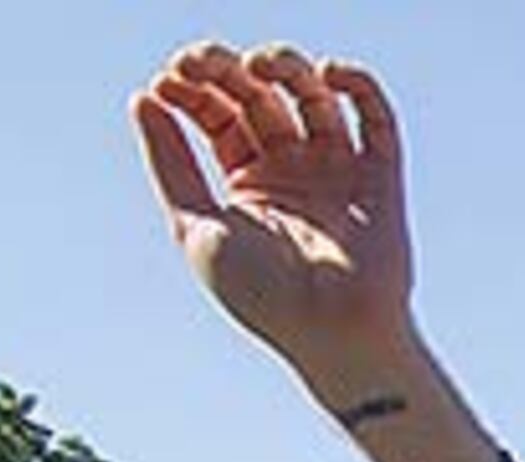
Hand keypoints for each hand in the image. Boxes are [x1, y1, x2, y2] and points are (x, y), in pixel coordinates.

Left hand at [136, 44, 416, 398]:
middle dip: (228, 69)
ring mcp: (338, 169)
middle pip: (259, 95)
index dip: (194, 88)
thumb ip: (169, 164)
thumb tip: (143, 98)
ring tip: (260, 64)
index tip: (170, 81)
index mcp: (248, 183)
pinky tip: (326, 73)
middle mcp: (293, 169)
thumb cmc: (262, 297)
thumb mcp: (195, 227)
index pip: (218, 114)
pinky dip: (356, 84)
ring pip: (312, 94)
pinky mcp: (380, 175)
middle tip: (202, 62)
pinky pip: (375, 116)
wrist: (333, 335)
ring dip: (285, 66)